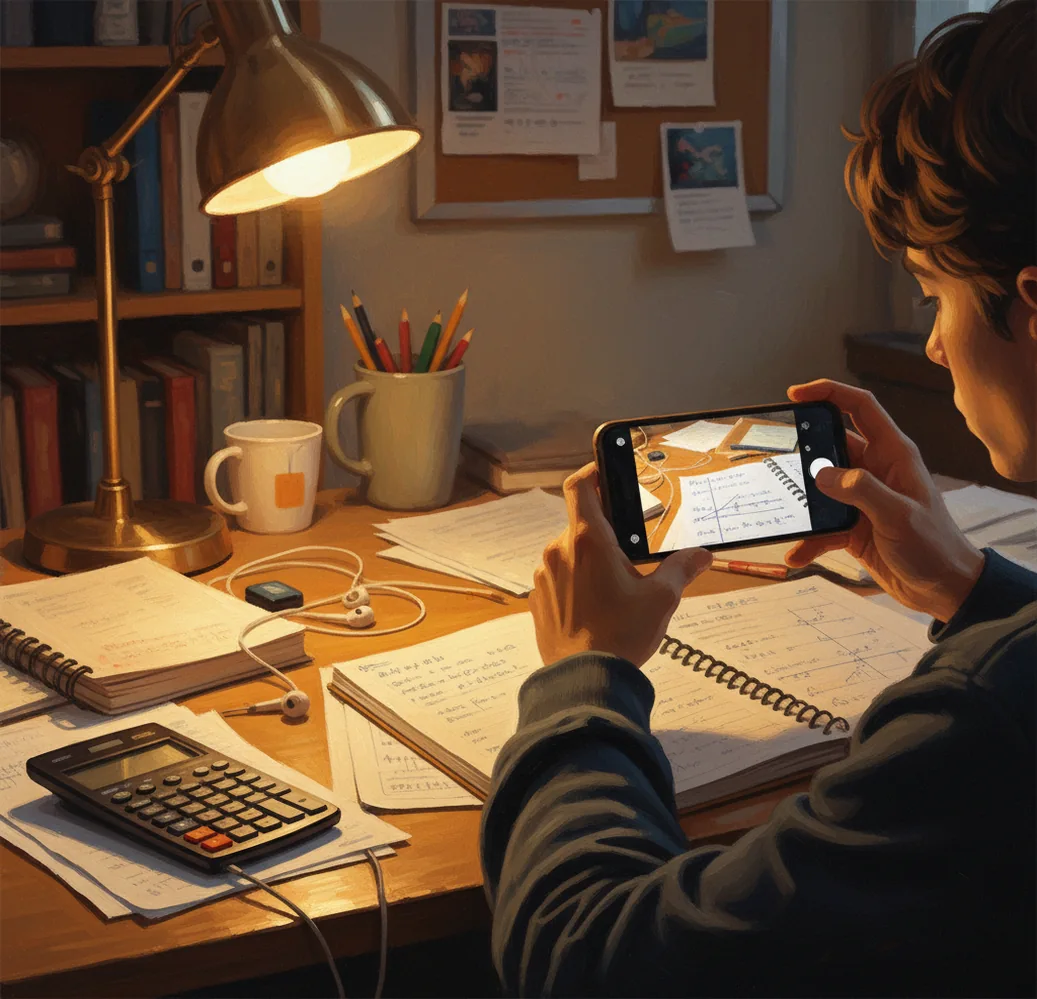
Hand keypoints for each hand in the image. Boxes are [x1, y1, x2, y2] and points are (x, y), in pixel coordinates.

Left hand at [529, 463, 712, 666]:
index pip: (580, 486)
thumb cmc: (621, 635)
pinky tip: (596, 607)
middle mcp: (558, 551)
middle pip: (580, 523)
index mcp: (588, 540)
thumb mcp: (661, 599)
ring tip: (615, 587)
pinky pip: (558, 578)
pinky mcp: (537, 599)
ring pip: (568, 552)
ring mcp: (543, 575)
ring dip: (590, 560)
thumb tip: (701, 555)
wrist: (584, 680)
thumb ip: (681, 569)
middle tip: (629, 552)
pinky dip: (575, 583)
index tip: (607, 471)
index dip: (593, 471)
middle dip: (605, 533)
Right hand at [785, 380, 983, 621]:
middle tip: (783, 463)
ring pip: (822, 488)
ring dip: (804, 503)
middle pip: (833, 446)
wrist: (945, 589)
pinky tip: (798, 554)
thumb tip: (821, 473)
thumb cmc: (934, 547)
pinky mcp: (853, 526)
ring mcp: (862, 498)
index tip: (796, 394)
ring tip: (789, 513)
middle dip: (806, 453)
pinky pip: (822, 526)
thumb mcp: (899, 515)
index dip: (829, 393)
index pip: (860, 408)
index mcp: (893, 455)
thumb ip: (861, 490)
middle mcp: (876, 470)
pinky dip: (809, 540)